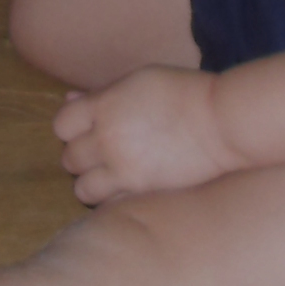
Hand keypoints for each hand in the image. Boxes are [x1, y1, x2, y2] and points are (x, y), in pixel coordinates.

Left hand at [52, 66, 236, 203]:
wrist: (223, 122)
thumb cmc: (184, 94)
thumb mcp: (139, 81)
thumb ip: (102, 94)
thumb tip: (70, 98)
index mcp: (104, 107)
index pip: (61, 124)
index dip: (71, 127)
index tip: (87, 129)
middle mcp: (106, 139)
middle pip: (69, 158)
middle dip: (81, 156)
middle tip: (101, 155)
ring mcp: (123, 169)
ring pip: (81, 188)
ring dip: (91, 183)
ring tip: (110, 176)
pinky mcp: (141, 192)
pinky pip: (109, 204)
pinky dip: (112, 200)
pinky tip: (126, 190)